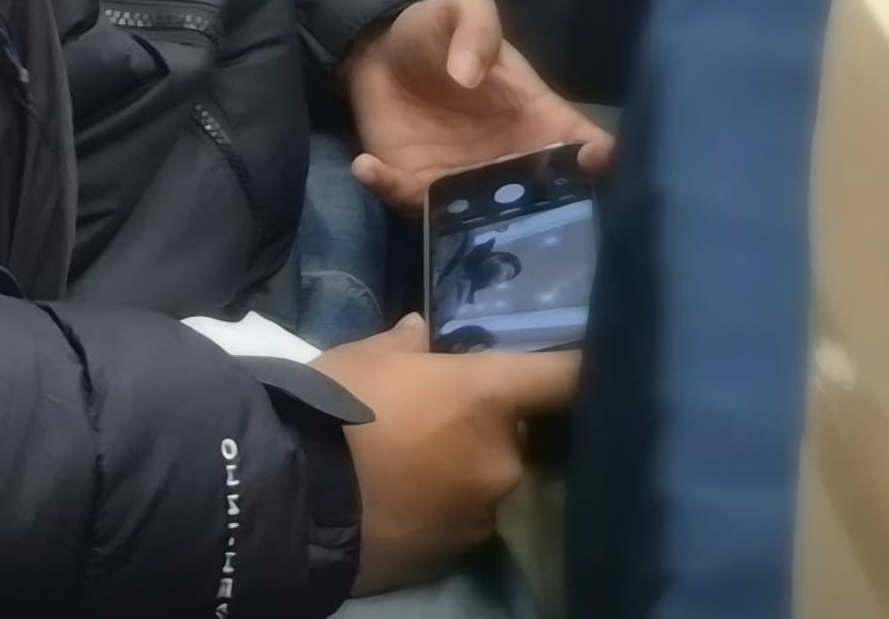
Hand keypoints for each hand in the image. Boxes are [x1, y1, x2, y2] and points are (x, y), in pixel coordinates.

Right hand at [315, 315, 578, 592]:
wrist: (296, 496)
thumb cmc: (337, 406)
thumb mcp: (366, 356)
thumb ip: (405, 344)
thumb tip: (419, 333)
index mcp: (488, 398)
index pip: (564, 377)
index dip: (579, 366)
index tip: (592, 360)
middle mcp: (502, 459)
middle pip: (512, 435)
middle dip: (481, 427)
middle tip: (432, 418)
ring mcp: (481, 514)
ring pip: (484, 481)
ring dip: (458, 471)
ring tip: (404, 467)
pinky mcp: (453, 555)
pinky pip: (457, 521)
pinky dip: (436, 509)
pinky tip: (396, 501)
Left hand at [342, 0, 609, 215]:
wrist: (380, 52)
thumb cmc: (436, 32)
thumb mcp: (462, 8)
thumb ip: (477, 26)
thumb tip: (469, 75)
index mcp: (541, 122)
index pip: (590, 152)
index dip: (603, 168)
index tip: (593, 169)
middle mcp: (512, 163)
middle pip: (545, 207)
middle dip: (540, 218)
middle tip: (518, 209)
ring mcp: (466, 182)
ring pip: (482, 221)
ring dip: (468, 220)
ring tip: (442, 200)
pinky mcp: (418, 188)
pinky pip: (409, 202)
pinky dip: (390, 190)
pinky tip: (367, 165)